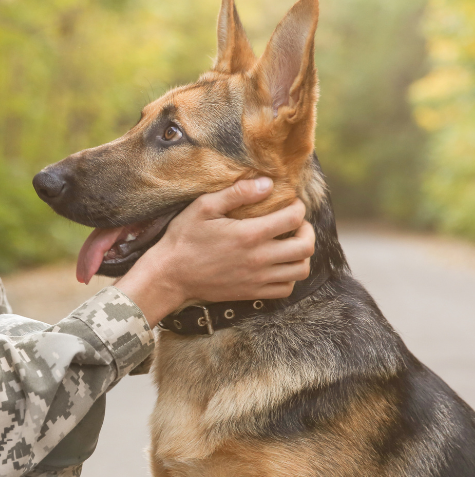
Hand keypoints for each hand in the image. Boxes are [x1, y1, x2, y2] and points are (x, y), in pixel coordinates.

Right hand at [114, 178, 314, 324]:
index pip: (294, 218)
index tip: (290, 202)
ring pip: (301, 269)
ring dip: (301, 254)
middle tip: (295, 223)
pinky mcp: (252, 293)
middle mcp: (259, 258)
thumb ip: (237, 193)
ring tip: (289, 243)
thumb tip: (267, 183)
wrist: (170, 275)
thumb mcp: (204, 207)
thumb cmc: (184, 238)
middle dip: (306, 230)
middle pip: (305, 246)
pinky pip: (286, 289)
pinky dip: (290, 276)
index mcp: (249, 234)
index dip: (298, 206)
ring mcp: (258, 279)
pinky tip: (278, 264)